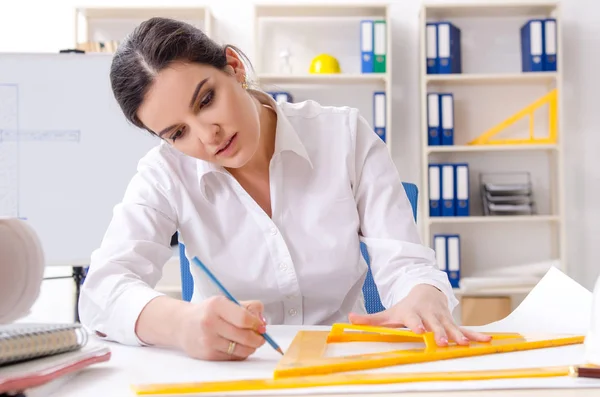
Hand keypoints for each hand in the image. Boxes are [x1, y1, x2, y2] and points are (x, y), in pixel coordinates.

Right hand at [177, 296, 266, 360]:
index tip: (261, 326)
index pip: (244, 318)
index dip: (257, 324)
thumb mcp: (226, 302)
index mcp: (216, 305)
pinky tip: (237, 346)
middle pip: (244, 336)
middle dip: (258, 339)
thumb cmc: (209, 312)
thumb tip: (262, 322)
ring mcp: (208, 340)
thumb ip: (248, 308)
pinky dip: (240, 353)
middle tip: (261, 337)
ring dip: (251, 348)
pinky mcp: (207, 355)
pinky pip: (232, 357)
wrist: (182, 325)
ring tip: (251, 342)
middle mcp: (210, 323)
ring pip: (240, 349)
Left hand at [348, 284, 491, 345]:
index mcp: (412, 313)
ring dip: (459, 335)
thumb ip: (370, 320)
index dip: (417, 325)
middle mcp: (429, 315)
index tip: (420, 331)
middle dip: (439, 332)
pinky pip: (465, 329)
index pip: (414, 320)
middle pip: (434, 324)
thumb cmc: (405, 307)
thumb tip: (349, 319)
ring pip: (452, 327)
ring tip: (465, 344)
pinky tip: (487, 341)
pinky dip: (475, 335)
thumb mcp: (388, 313)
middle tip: (444, 342)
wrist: (425, 291)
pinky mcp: (452, 322)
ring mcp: (442, 318)